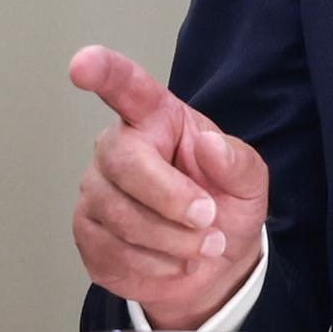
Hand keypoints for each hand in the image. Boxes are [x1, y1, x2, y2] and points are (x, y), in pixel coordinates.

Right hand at [69, 45, 270, 329]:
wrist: (213, 265)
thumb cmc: (224, 207)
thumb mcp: (249, 183)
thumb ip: (237, 162)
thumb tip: (211, 145)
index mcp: (155, 120)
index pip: (125, 87)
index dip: (103, 72)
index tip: (83, 65)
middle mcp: (116, 148)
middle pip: (124, 164)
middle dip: (171, 199)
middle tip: (209, 220)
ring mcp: (95, 191)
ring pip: (120, 216)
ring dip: (172, 241)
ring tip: (204, 248)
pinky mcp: (86, 234)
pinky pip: (113, 251)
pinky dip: (155, 266)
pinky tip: (175, 263)